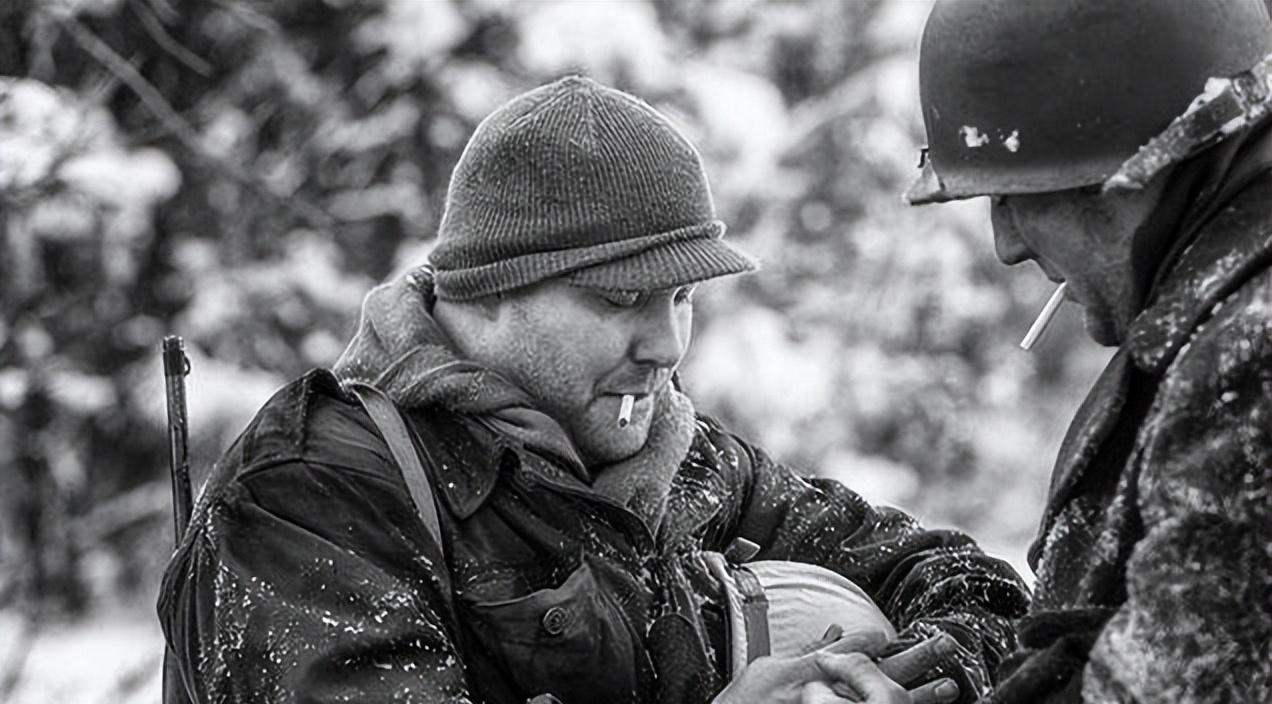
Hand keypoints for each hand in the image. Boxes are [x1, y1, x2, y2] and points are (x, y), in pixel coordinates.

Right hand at [711, 639, 959, 703]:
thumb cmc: (748, 701)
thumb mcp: (770, 669)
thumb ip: (806, 651)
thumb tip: (834, 631)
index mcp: (811, 672)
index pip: (851, 651)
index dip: (874, 641)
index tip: (891, 635)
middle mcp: (830, 694)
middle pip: (882, 673)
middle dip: (915, 658)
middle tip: (947, 642)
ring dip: (920, 696)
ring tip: (950, 686)